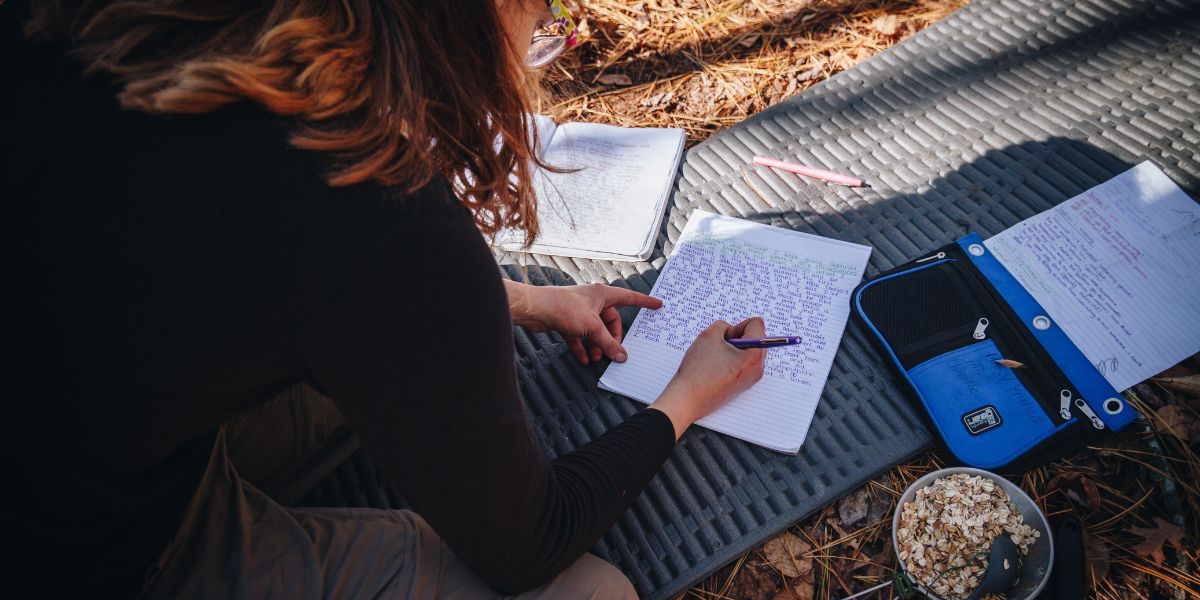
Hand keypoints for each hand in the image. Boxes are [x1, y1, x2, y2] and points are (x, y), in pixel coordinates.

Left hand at [504, 281, 662, 363]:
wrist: (535, 309)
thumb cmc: (563, 307)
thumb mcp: (591, 327)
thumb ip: (608, 343)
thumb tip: (621, 356)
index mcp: (603, 294)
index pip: (629, 298)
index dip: (645, 302)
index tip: (658, 305)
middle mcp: (593, 301)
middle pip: (610, 321)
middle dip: (611, 338)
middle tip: (613, 352)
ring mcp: (580, 311)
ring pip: (595, 331)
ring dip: (596, 345)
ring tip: (596, 359)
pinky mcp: (568, 321)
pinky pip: (580, 336)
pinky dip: (582, 347)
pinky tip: (583, 359)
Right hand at [649, 317, 765, 438]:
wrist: (688, 399)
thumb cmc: (698, 370)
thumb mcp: (708, 335)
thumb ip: (723, 325)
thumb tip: (732, 333)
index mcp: (754, 355)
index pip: (756, 323)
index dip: (737, 326)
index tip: (725, 338)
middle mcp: (758, 368)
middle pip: (755, 338)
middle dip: (738, 338)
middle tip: (720, 348)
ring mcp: (752, 379)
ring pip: (749, 350)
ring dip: (734, 349)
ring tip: (717, 359)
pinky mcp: (744, 385)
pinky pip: (743, 363)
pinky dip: (732, 360)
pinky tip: (717, 368)